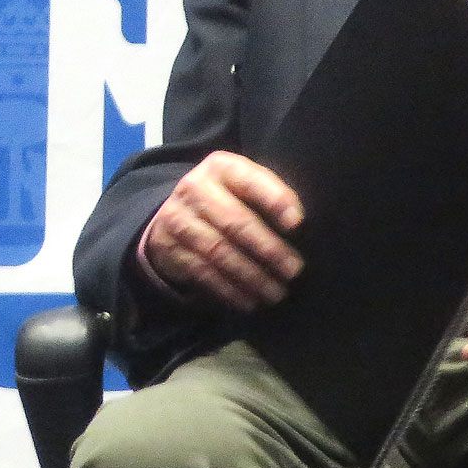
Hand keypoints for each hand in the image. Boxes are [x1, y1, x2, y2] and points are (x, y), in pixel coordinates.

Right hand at [142, 151, 304, 310]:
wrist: (176, 214)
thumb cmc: (227, 200)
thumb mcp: (244, 186)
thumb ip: (269, 196)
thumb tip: (299, 224)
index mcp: (220, 167)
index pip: (249, 180)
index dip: (274, 200)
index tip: (297, 223)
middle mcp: (194, 188)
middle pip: (234, 221)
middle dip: (268, 248)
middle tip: (293, 270)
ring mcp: (177, 218)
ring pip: (218, 251)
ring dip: (250, 276)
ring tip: (275, 292)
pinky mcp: (168, 246)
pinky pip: (202, 272)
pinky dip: (228, 290)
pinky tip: (249, 301)